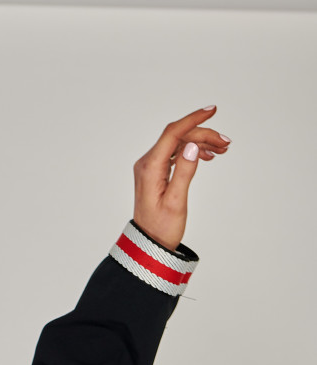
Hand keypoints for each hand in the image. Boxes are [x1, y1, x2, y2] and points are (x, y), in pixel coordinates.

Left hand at [132, 105, 229, 251]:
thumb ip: (184, 172)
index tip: (212, 111)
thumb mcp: (175, 202)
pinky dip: (193, 152)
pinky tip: (208, 156)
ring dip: (201, 143)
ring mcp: (151, 167)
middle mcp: (147, 164)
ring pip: (179, 144)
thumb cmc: (161, 229)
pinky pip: (176, 154)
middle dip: (203, 135)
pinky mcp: (156, 173)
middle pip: (178, 137)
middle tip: (226, 143)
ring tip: (222, 150)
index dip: (193, 120)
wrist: (148, 245)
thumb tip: (192, 146)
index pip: (172, 133)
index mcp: (150, 168)